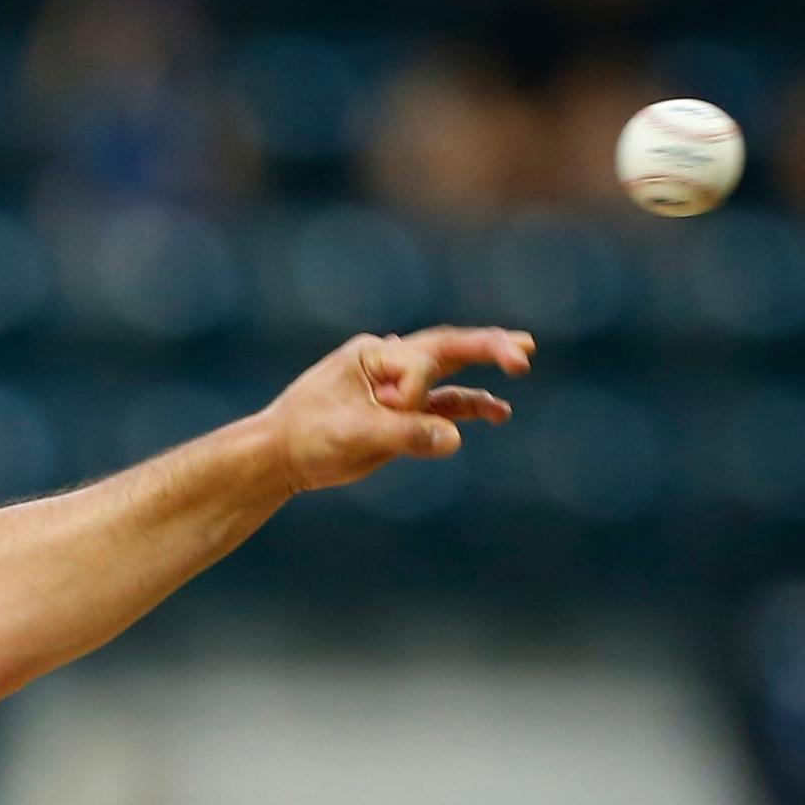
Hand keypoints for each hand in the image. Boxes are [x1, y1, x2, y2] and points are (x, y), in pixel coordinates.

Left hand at [264, 327, 534, 494]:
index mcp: (373, 354)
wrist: (280, 457)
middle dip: (487, 346)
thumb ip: (405, 433)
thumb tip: (454, 438)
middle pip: (448, 347)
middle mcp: (389, 364)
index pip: (418, 364)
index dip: (413, 396)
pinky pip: (443, 405)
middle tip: (524, 348)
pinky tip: (499, 413)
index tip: (388, 418)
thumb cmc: (306, 437)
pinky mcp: (401, 415)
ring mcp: (397, 388)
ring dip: (484, 372)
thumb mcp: (353, 435)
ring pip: (450, 375)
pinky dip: (469, 408)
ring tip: (522, 362)